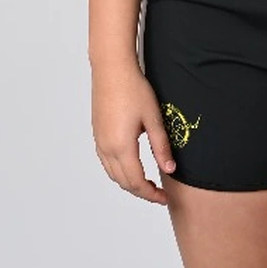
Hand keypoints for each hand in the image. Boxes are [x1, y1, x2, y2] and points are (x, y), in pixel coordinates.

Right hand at [91, 60, 177, 204]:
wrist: (112, 69)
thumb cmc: (133, 89)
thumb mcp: (153, 119)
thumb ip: (161, 146)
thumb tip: (170, 169)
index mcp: (121, 146)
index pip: (136, 182)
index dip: (151, 194)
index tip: (164, 198)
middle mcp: (106, 148)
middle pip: (123, 182)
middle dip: (142, 192)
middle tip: (159, 193)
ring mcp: (99, 141)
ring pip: (113, 174)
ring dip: (129, 183)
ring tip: (148, 183)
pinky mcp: (97, 134)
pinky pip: (106, 162)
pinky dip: (119, 172)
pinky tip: (132, 167)